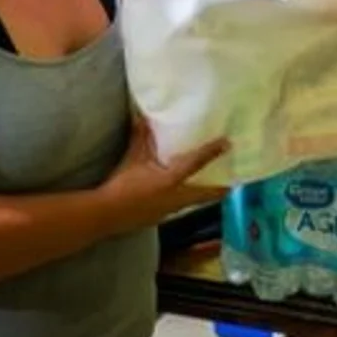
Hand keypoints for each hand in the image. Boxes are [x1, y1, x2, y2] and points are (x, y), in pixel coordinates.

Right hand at [97, 117, 228, 234]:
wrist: (106, 215)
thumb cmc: (121, 185)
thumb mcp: (132, 159)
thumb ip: (140, 138)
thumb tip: (142, 117)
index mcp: (171, 180)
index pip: (197, 162)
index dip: (213, 151)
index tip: (228, 144)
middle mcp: (177, 197)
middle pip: (205, 195)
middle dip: (219, 190)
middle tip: (230, 183)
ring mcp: (170, 211)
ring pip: (193, 203)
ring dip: (203, 195)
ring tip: (211, 187)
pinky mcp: (160, 218)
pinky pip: (180, 208)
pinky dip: (186, 201)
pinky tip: (181, 196)